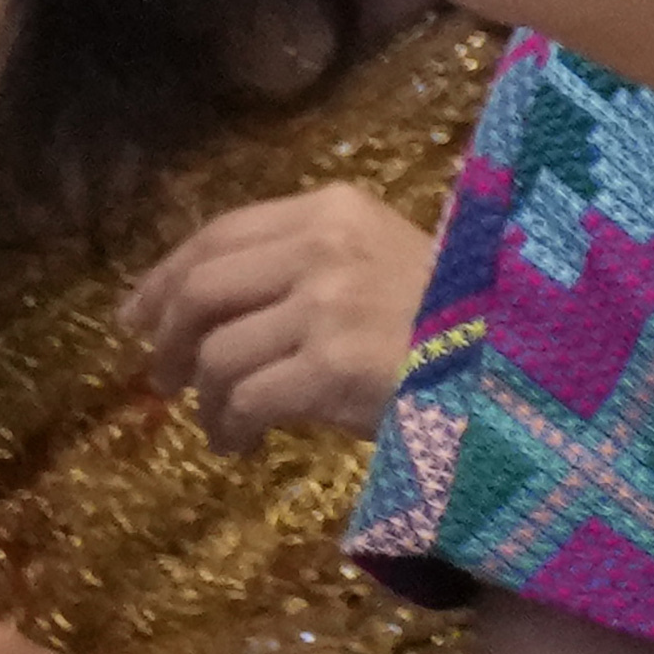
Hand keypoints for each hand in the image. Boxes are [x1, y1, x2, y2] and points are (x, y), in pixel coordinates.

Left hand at [122, 180, 435, 452]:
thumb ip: (303, 265)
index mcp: (336, 208)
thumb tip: (192, 308)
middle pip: (202, 290)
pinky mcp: (332, 364)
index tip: (135, 317)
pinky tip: (240, 445)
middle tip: (163, 379)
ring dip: (204, 397)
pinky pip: (243, 400)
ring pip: (215, 353)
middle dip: (166, 340)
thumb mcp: (381, 261)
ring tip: (220, 422)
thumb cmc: (454, 317)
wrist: (518, 363)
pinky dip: (228, 429)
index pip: (220, 233)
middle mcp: (326, 245)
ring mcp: (329, 304)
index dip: (164, 277)